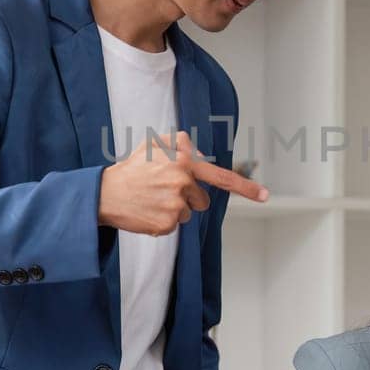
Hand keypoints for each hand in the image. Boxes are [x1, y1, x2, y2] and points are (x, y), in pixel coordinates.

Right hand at [99, 130, 267, 235]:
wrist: (104, 194)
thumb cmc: (132, 168)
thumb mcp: (153, 145)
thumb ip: (179, 144)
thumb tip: (196, 151)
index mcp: (183, 161)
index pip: (220, 176)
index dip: (246, 187)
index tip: (265, 195)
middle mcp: (183, 182)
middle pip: (202, 200)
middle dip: (189, 197)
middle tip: (162, 190)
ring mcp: (175, 205)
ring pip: (188, 213)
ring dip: (174, 209)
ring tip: (152, 199)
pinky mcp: (167, 224)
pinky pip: (175, 225)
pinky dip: (163, 221)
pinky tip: (147, 211)